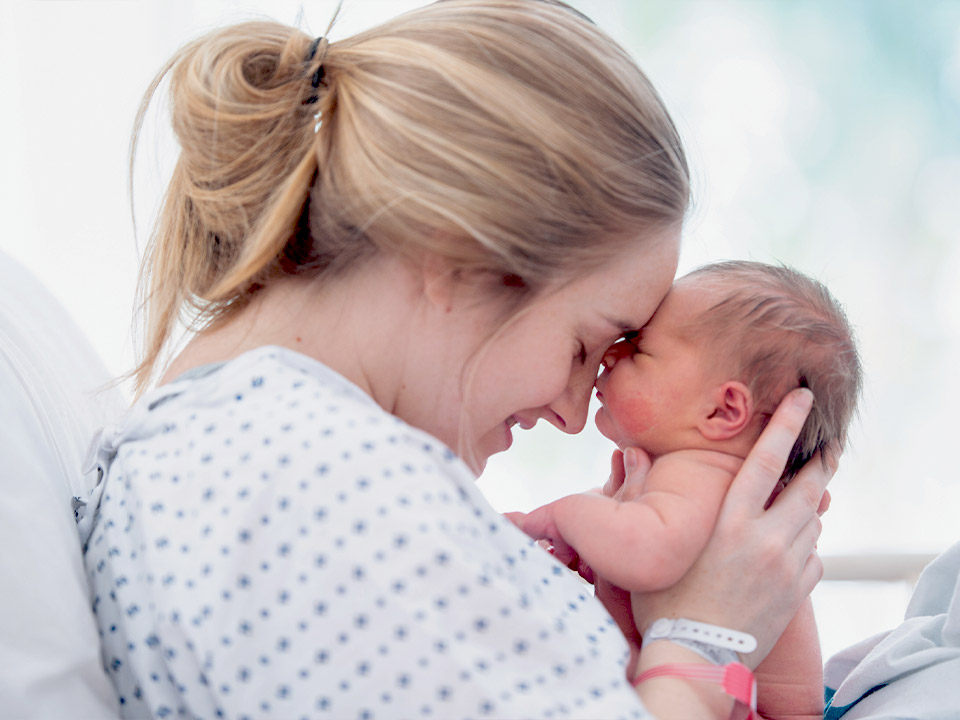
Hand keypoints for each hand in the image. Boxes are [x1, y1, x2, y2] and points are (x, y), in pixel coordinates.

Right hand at [629, 388, 836, 667]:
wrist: (695, 657)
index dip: (787, 425)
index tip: (804, 398)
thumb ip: (644, 495)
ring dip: (811, 505)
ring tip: (808, 495)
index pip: (766, 460)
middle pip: (806, 487)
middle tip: (832, 443)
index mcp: (731, 522)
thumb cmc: (667, 601)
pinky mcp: (797, 594)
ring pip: (813, 522)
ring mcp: (787, 568)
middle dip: (822, 461)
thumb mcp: (655, 543)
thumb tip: (630, 453)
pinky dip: (807, 545)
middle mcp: (766, 539)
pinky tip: (793, 545)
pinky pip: (813, 558)